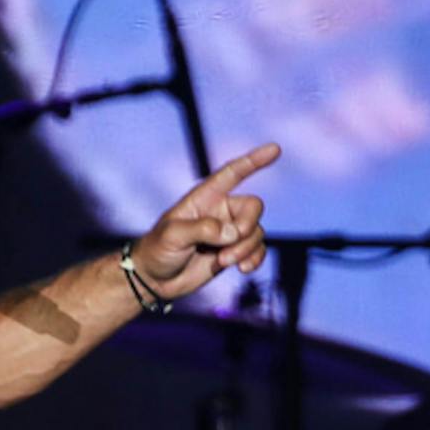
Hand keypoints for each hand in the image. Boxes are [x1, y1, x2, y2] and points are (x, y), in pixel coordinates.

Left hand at [129, 143, 280, 299]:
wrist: (155, 279)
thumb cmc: (157, 250)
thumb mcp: (173, 235)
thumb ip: (203, 229)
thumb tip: (233, 233)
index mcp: (205, 197)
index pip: (232, 173)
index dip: (253, 160)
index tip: (274, 149)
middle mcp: (221, 211)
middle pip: (254, 207)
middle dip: (247, 227)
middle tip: (229, 245)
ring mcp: (228, 232)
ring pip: (257, 232)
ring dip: (246, 249)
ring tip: (224, 261)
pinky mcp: (233, 252)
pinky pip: (258, 250)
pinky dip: (254, 259)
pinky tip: (241, 269)